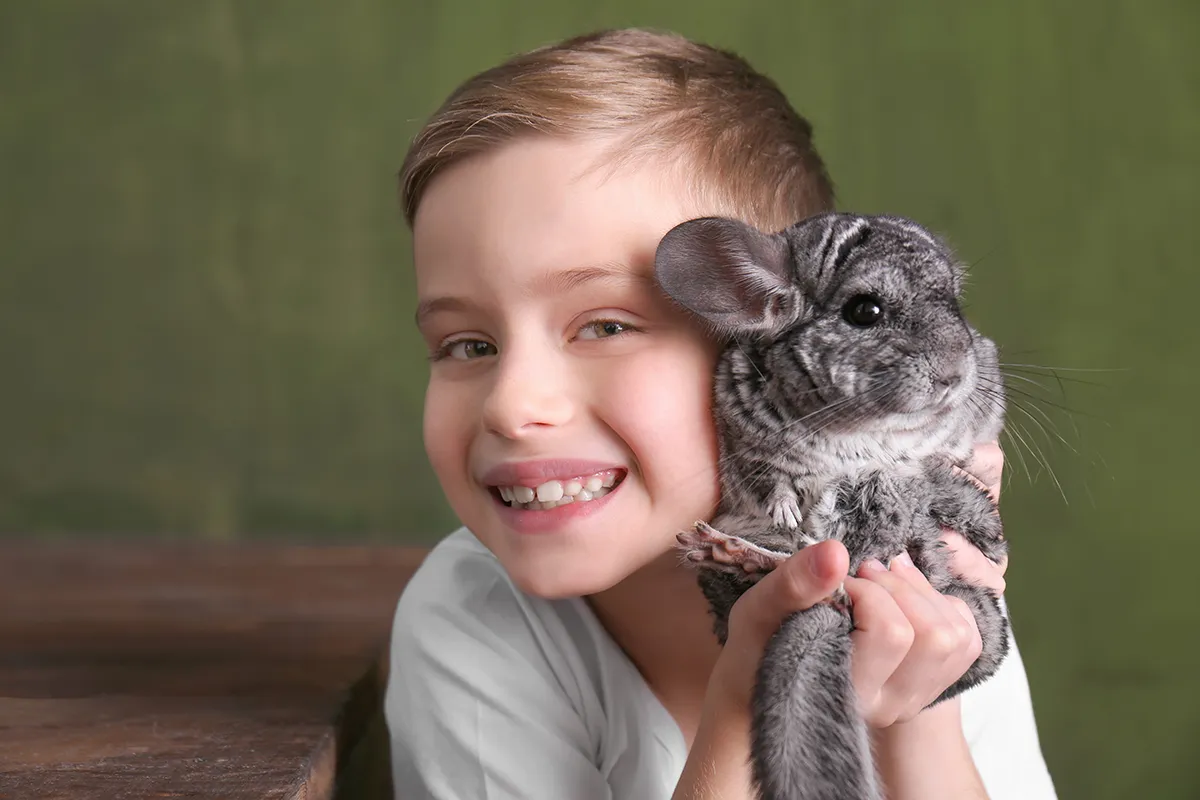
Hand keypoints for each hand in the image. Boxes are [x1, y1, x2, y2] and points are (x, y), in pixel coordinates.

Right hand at [706, 441, 1007, 727]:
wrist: (770, 676)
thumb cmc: (761, 640)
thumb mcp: (760, 609)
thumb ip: (794, 581)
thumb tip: (836, 550)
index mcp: (846, 689)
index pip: (890, 632)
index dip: (867, 590)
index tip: (838, 582)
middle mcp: (888, 705)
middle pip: (934, 635)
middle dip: (900, 587)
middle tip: (865, 575)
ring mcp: (915, 698)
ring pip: (955, 636)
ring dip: (923, 594)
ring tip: (885, 581)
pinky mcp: (932, 685)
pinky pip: (968, 639)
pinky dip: (944, 606)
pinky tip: (907, 599)